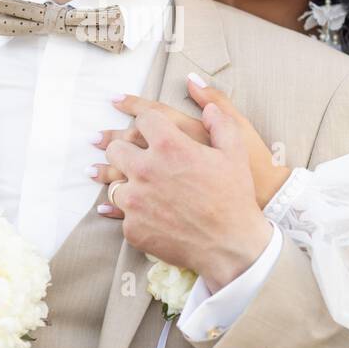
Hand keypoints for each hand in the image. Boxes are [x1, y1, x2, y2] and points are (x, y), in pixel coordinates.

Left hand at [101, 100, 274, 292]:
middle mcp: (146, 170)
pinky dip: (132, 211)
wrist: (230, 246)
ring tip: (135, 184)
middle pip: (116, 147)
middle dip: (123, 147)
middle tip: (131, 152)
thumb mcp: (235, 151)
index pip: (143, 119)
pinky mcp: (132, 227)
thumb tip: (205, 101)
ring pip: (113, 182)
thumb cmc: (234, 196)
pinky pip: (121, 213)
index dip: (146, 120)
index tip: (146, 125)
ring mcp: (136, 201)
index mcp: (169, 146)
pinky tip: (141, 210)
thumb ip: (219, 120)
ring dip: (125, 181)